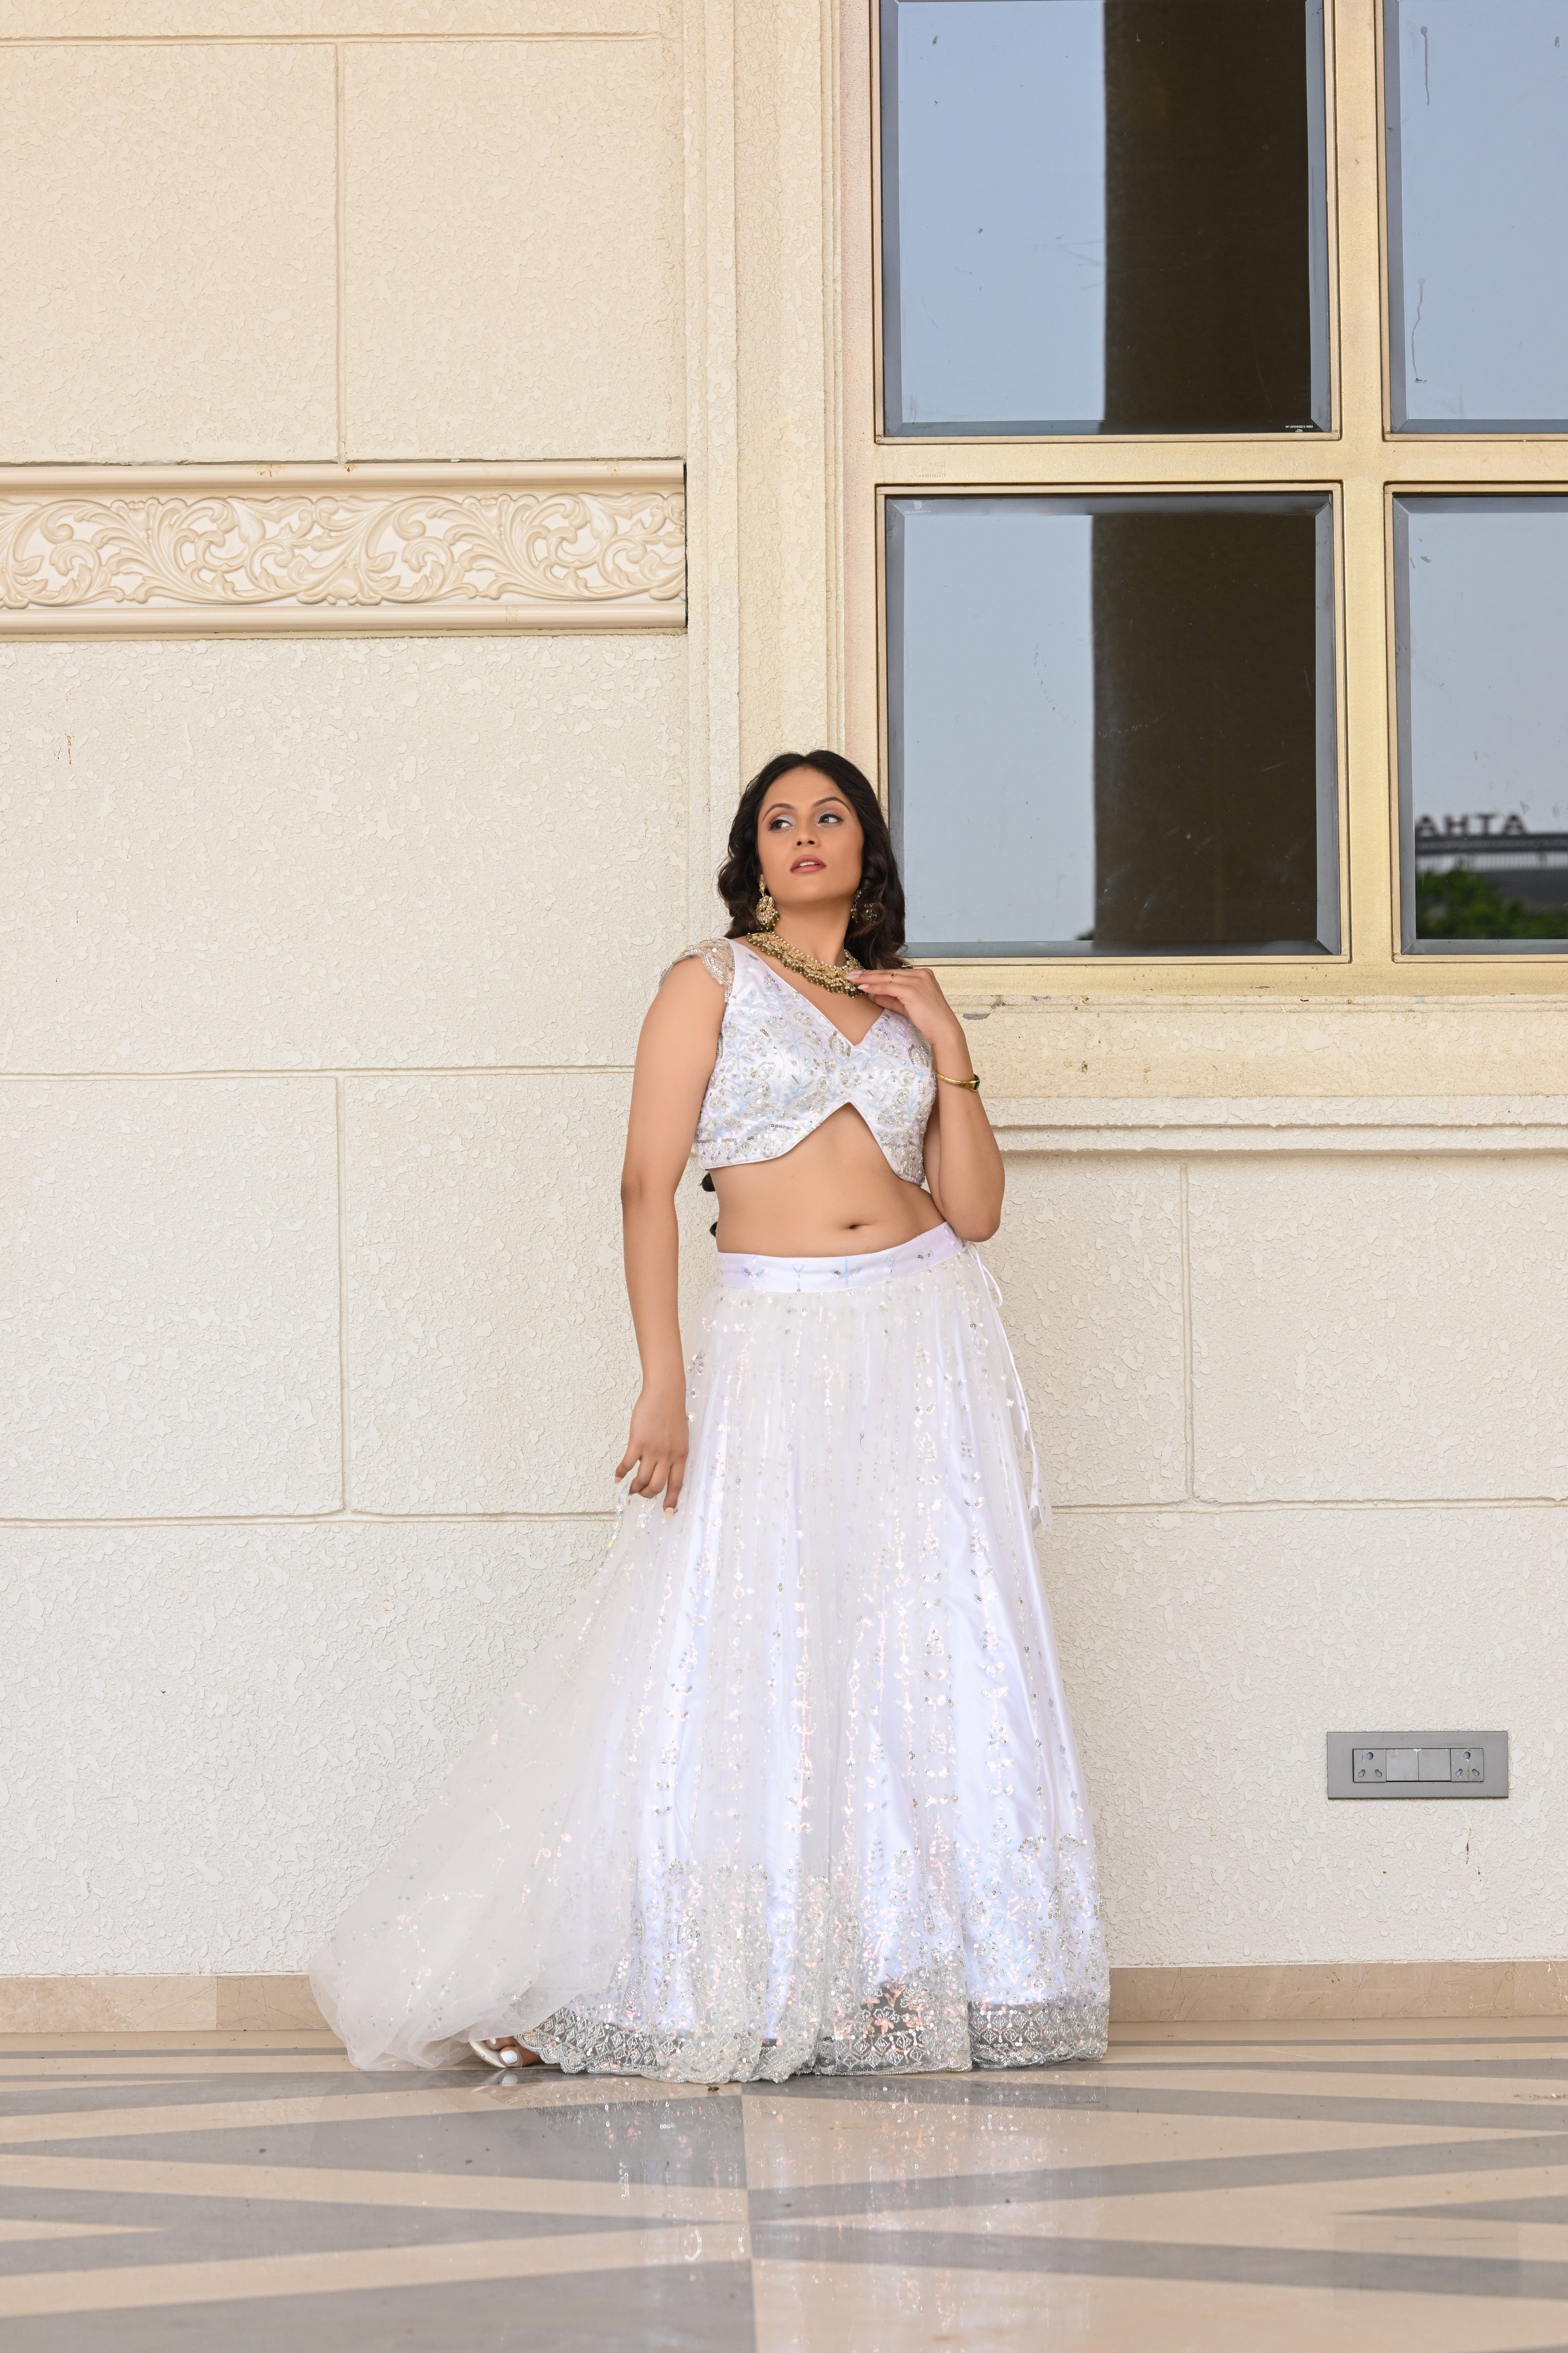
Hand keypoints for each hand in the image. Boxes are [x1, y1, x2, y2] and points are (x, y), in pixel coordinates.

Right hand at [615, 1381, 688, 1513]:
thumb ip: (674, 1454)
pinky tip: (618, 1477)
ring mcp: (652, 1450)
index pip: (677, 1485)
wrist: (665, 1394)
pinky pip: (627, 1465)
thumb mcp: (680, 1438)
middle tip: (641, 1493)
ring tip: (631, 1488)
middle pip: (657, 1486)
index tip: (666, 1514)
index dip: (671, 1501)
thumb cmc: (672, 1414)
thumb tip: (665, 1469)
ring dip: (635, 1487)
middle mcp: (668, 1456)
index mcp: (681, 1456)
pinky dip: (621, 1474)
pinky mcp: (638, 1443)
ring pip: (642, 1479)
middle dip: (647, 1494)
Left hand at [852, 964, 969, 1070]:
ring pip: (886, 978)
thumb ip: (892, 999)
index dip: (877, 975)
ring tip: (852, 979)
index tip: (861, 975)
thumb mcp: (908, 1006)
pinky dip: (875, 986)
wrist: (943, 1030)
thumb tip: (875, 995)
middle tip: (851, 974)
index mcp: (922, 975)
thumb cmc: (929, 1020)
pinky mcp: (912, 989)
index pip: (894, 974)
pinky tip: (863, 987)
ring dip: (867, 978)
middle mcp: (920, 974)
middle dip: (868, 973)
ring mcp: (917, 980)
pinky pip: (888, 987)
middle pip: (889, 973)